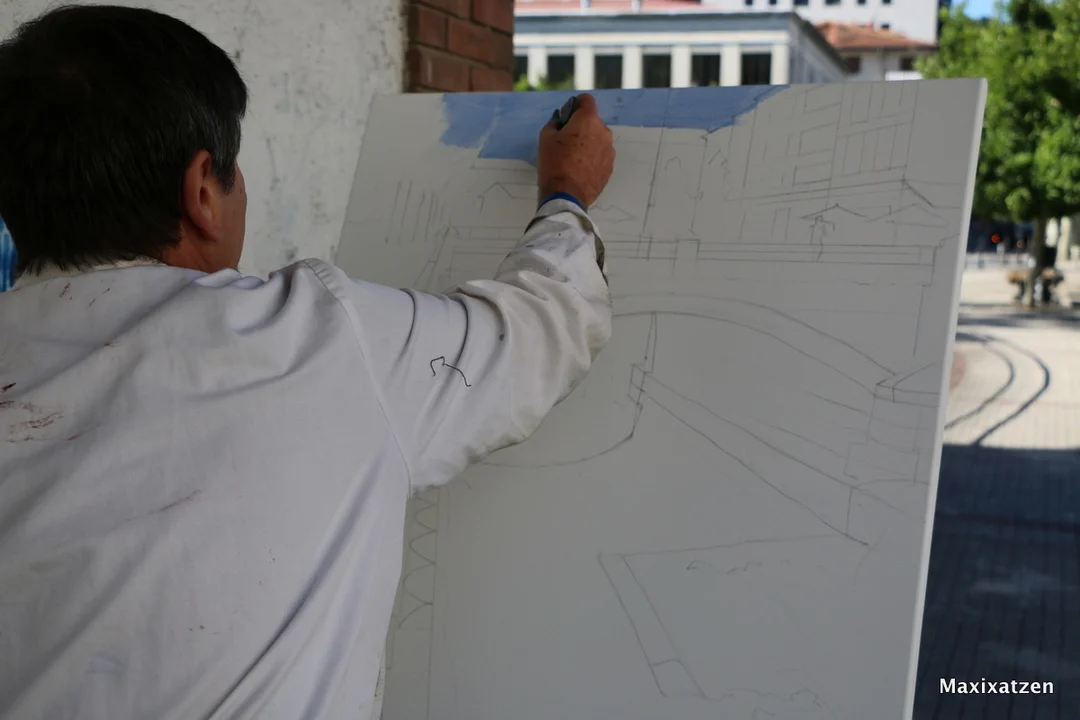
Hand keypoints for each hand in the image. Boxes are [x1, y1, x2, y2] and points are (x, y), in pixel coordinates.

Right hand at [537, 94, 614, 208]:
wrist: (566, 195)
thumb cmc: (554, 163)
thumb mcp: (546, 138)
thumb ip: (555, 123)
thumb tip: (561, 122)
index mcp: (589, 120)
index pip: (587, 100)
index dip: (576, 104)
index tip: (567, 115)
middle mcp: (604, 132)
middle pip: (592, 122)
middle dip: (581, 126)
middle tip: (566, 140)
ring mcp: (609, 151)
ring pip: (598, 139)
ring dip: (588, 143)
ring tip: (573, 157)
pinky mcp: (610, 167)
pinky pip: (600, 155)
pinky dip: (592, 158)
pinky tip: (580, 168)